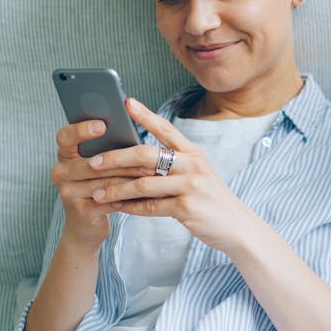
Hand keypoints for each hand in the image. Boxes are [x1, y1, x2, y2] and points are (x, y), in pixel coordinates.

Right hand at [51, 119, 149, 246]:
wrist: (87, 226)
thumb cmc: (101, 188)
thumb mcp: (101, 167)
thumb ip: (109, 150)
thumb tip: (136, 128)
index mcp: (65, 155)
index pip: (65, 137)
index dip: (81, 130)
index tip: (102, 124)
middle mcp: (60, 172)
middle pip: (93, 162)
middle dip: (124, 159)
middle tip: (149, 154)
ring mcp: (67, 192)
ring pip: (105, 181)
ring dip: (132, 177)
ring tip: (155, 173)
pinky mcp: (80, 210)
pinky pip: (109, 199)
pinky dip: (130, 196)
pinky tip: (147, 193)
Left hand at [86, 98, 256, 250]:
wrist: (237, 227)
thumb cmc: (211, 199)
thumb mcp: (198, 175)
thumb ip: (174, 164)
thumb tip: (136, 158)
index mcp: (194, 153)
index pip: (166, 129)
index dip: (145, 115)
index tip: (125, 103)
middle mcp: (193, 165)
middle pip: (146, 155)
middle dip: (116, 158)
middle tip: (93, 162)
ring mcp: (191, 186)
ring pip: (143, 183)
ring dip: (116, 189)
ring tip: (97, 193)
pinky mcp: (187, 208)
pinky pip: (150, 206)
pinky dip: (130, 208)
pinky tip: (117, 207)